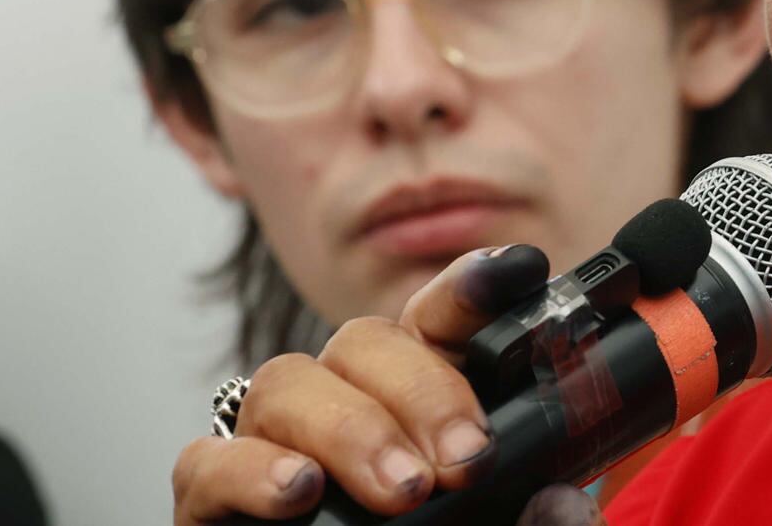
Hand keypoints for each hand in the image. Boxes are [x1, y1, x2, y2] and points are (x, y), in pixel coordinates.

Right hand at [170, 244, 601, 524]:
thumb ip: (533, 521)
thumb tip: (562, 501)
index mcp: (415, 400)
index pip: (440, 319)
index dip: (474, 286)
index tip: (522, 270)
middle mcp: (342, 405)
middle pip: (366, 341)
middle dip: (424, 391)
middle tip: (468, 459)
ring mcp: (271, 445)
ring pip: (287, 382)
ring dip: (351, 429)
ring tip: (405, 489)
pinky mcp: (210, 499)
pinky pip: (209, 460)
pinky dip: (252, 472)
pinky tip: (299, 493)